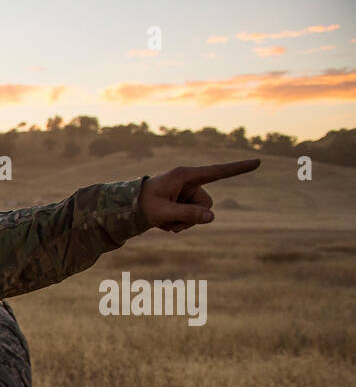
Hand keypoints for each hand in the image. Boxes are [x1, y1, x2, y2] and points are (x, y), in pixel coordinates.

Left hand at [138, 160, 258, 233]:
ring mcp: (187, 192)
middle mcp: (189, 182)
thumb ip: (187, 214)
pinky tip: (164, 222)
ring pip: (199, 213)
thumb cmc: (143, 205)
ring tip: (163, 222)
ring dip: (182, 222)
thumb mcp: (163, 212)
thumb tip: (212, 217)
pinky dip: (179, 223)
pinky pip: (191, 217)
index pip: (217, 172)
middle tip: (168, 221)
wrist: (128, 207)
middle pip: (205, 204)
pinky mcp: (184, 201)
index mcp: (185, 176)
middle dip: (190, 217)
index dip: (238, 169)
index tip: (258, 162)